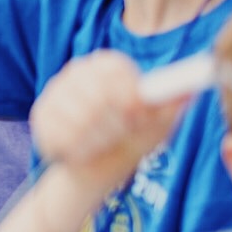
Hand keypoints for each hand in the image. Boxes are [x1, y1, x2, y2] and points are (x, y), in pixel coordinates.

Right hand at [29, 51, 187, 199]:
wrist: (96, 166)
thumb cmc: (130, 139)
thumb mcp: (157, 124)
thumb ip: (172, 105)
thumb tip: (190, 90)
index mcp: (106, 66)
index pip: (113, 68)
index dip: (127, 92)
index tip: (138, 114)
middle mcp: (76, 71)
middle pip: (96, 92)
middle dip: (116, 121)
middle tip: (123, 133)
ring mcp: (55, 92)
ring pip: (80, 117)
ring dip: (99, 138)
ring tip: (104, 143)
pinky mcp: (41, 115)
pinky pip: (62, 133)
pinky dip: (80, 148)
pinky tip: (85, 149)